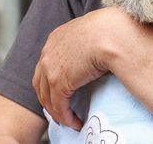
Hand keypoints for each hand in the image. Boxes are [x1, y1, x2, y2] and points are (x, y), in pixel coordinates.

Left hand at [32, 7, 139, 129]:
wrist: (111, 33)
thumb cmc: (110, 30)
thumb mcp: (90, 32)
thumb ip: (84, 43)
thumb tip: (94, 51)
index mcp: (55, 38)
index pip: (46, 65)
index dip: (51, 82)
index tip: (59, 93)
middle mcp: (47, 52)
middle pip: (41, 83)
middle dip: (49, 100)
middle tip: (60, 111)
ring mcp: (50, 67)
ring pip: (48, 98)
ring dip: (58, 113)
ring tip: (69, 120)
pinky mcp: (59, 82)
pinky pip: (59, 106)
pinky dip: (66, 117)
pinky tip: (75, 122)